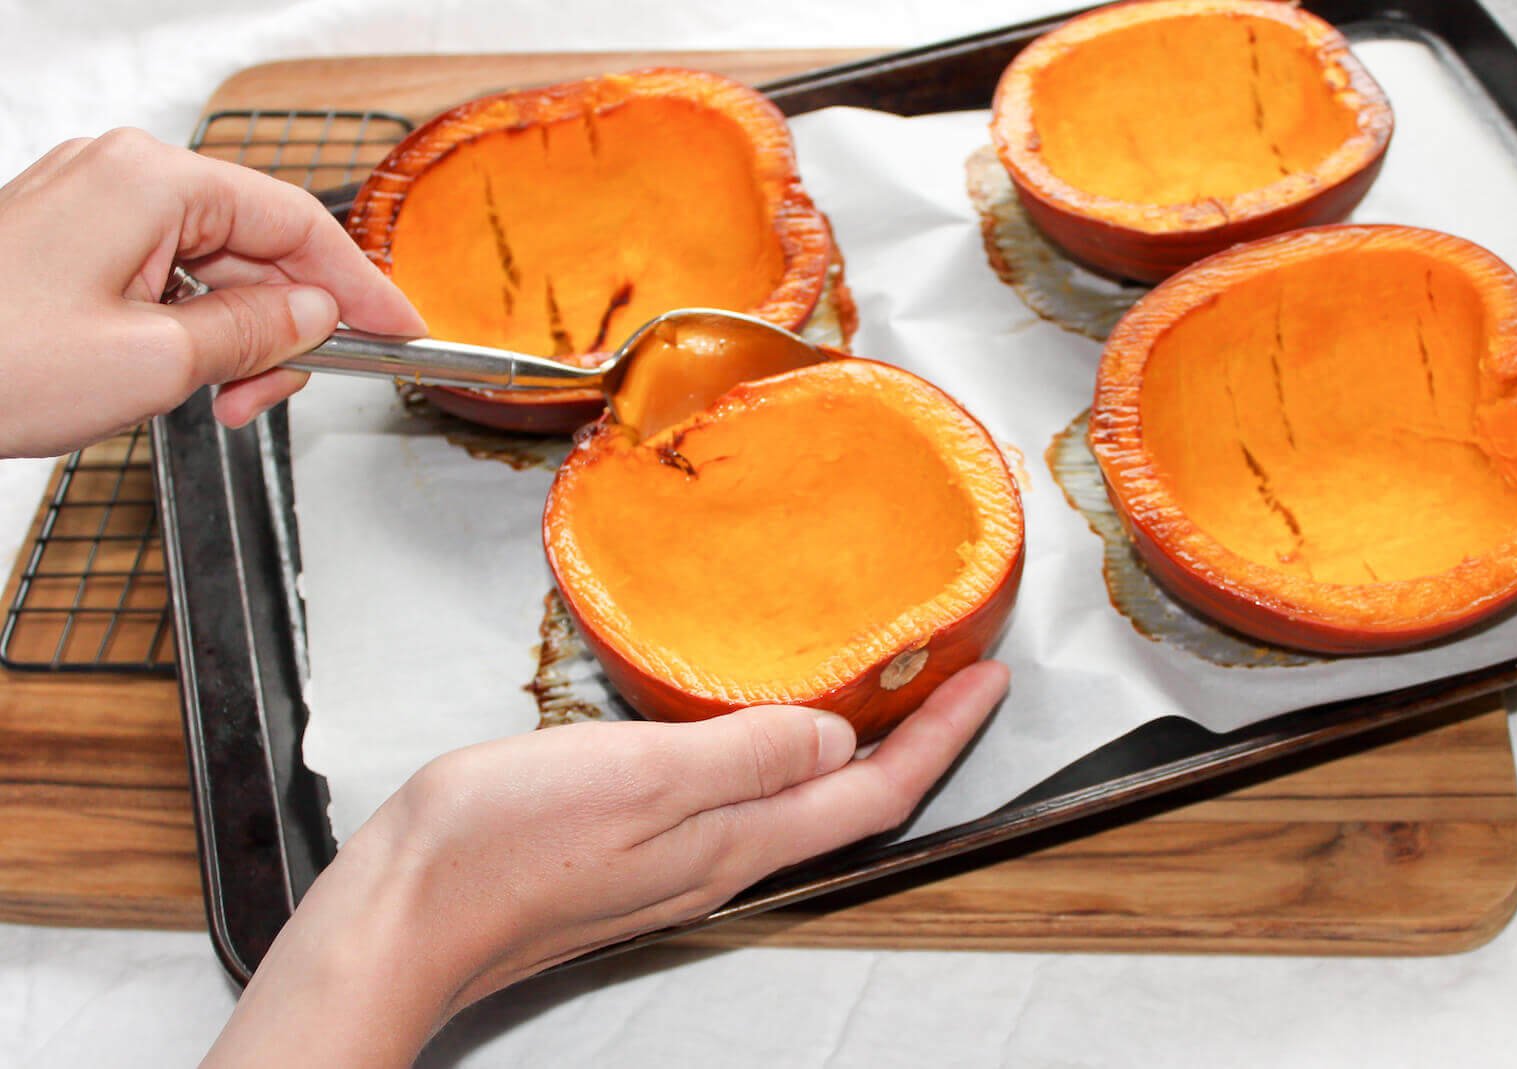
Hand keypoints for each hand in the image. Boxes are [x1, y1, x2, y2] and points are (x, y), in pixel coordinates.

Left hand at [0, 128, 423, 457]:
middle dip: (284, 326)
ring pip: (212, 267)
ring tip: (220, 401)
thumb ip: (258, 331)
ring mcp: (91, 205)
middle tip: (282, 396)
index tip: (401, 330)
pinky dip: (191, 329)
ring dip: (236, 338)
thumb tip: (317, 315)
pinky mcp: (70, 241)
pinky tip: (184, 378)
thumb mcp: (158, 361)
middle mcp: (122, 176)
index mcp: (151, 181)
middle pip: (256, 245)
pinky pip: (165, 276)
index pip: (298, 223)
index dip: (361, 284)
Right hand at [205, 662, 1009, 1066]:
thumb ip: (746, 755)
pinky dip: (781, 750)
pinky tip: (759, 719)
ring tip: (879, 686)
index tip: (987, 680)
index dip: (943, 736)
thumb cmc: (503, 847)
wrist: (405, 917)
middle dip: (914, 740)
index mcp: (736, 838)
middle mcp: (722, 855)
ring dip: (853, 744)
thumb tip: (837, 736)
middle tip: (948, 675)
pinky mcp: (636, 846)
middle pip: (851, 803)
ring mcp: (680, 857)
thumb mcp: (641, 779)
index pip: (874, 793)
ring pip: (800, 799)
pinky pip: (741, 793)